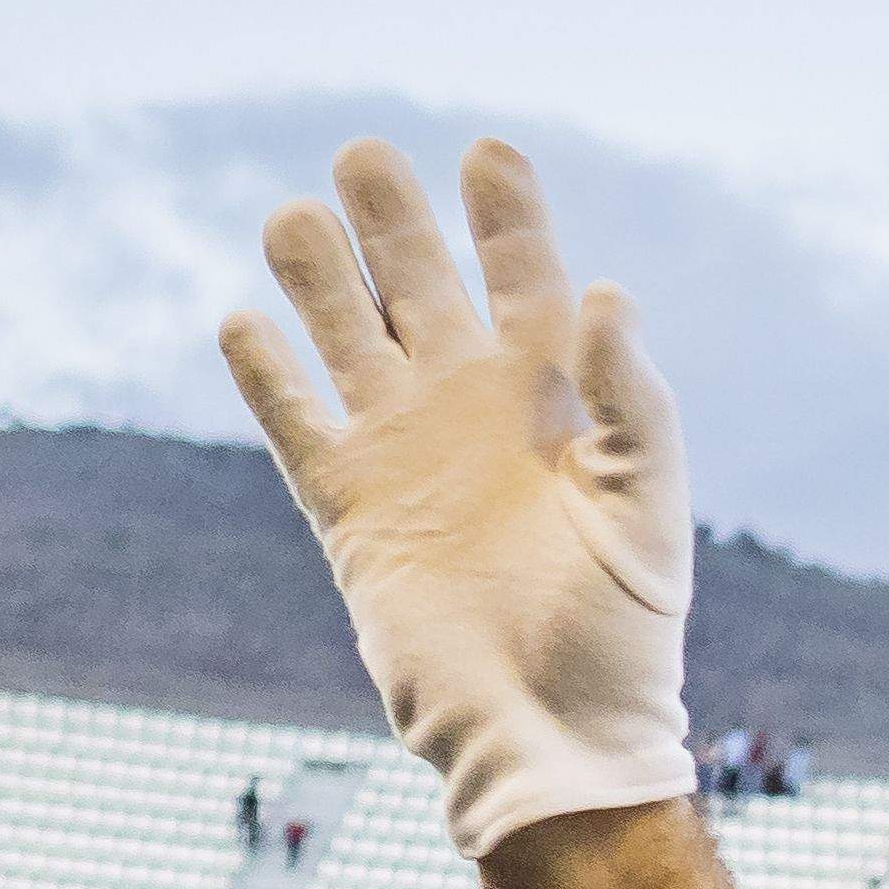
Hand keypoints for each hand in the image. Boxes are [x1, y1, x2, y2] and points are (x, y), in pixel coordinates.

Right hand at [221, 140, 694, 859]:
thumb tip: (605, 293)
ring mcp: (404, 452)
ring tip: (299, 218)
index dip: (505, 214)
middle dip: (392, 218)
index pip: (524, 278)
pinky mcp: (348, 508)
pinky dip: (266, 374)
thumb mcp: (646, 511)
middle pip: (417, 283)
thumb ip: (630, 403)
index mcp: (554, 401)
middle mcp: (471, 409)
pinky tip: (243, 322)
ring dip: (318, 275)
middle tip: (363, 156)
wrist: (551, 737)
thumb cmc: (621, 636)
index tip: (488, 152)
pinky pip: (294, 422)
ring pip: (344, 333)